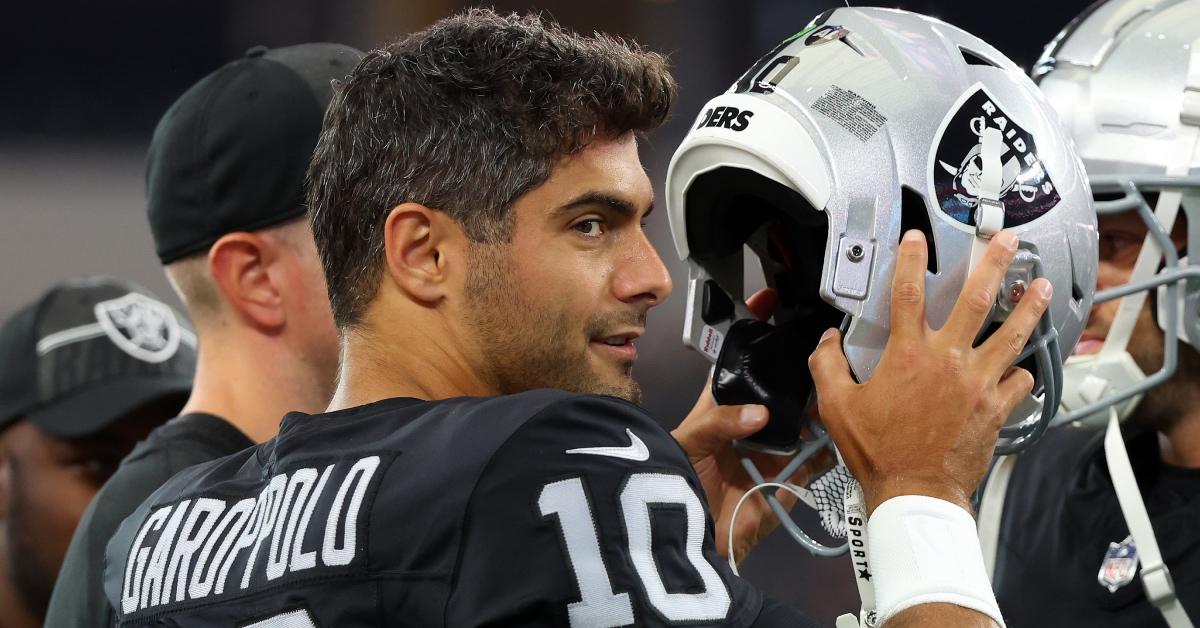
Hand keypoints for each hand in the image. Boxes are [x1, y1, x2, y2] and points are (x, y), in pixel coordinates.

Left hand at [673, 290, 832, 563]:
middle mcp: (748, 425)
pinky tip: (847, 428)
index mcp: (719, 407)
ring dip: (819, 407)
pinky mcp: (787, 481)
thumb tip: (759, 414)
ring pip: (802, 421)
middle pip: (779, 391)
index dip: (754, 335)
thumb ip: (720, 423)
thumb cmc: (675, 481)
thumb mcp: (689, 442)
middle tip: (825, 347)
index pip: (738, 363)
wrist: (683, 539)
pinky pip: (816, 462)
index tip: (773, 305)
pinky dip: (831, 449)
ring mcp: (770, 451)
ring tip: (842, 381)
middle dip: (799, 373)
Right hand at [808, 229, 1050, 513]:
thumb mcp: (837, 407)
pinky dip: (1022, 371)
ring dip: (1028, 306)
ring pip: (1012, 334)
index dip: (911, 259)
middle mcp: (948, 360)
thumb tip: (826, 342)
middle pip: (977, 298)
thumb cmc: (878, 452)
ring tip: (1040, 285)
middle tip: (1007, 241)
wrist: (915, 491)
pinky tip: (1024, 365)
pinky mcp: (997, 407)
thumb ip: (827, 367)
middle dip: (994, 263)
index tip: (917, 239)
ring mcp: (978, 382)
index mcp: (907, 354)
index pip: (908, 292)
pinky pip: (1019, 380)